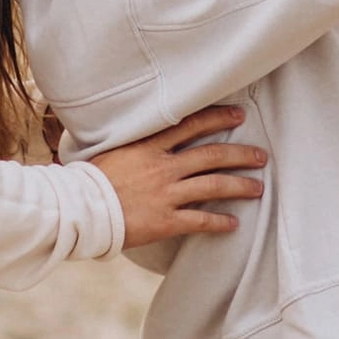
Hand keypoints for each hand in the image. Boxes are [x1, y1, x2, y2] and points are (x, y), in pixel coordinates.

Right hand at [94, 103, 266, 241]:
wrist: (79, 210)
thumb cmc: (87, 179)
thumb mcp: (111, 150)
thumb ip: (133, 142)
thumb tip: (138, 130)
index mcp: (148, 146)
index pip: (191, 124)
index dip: (218, 117)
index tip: (238, 114)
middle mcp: (162, 167)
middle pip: (211, 154)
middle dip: (240, 154)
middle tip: (260, 155)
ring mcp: (166, 194)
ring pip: (213, 186)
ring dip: (239, 185)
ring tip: (258, 187)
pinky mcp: (165, 221)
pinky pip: (199, 220)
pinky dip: (219, 222)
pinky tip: (233, 224)